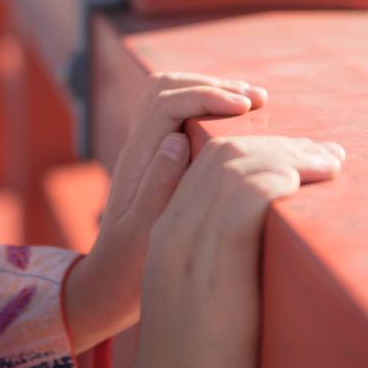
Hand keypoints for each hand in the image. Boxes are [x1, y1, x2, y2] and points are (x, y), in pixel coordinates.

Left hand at [61, 72, 269, 352]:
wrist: (109, 282)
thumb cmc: (130, 266)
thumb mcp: (143, 233)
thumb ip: (157, 186)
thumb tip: (176, 139)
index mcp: (136, 160)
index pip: (166, 103)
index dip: (206, 96)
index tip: (245, 108)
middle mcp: (137, 147)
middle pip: (166, 87)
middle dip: (213, 85)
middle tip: (258, 98)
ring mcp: (145, 150)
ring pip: (169, 95)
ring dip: (209, 90)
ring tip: (252, 100)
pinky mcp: (155, 158)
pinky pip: (177, 113)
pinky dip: (206, 106)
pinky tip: (234, 119)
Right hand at [120, 135, 345, 367]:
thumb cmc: (200, 361)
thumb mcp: (203, 298)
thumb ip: (220, 260)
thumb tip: (268, 242)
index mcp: (167, 234)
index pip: (207, 164)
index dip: (259, 148)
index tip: (302, 154)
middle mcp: (173, 231)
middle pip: (223, 154)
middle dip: (280, 143)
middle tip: (327, 152)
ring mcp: (188, 246)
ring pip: (238, 166)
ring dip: (291, 154)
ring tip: (329, 163)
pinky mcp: (212, 266)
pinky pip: (247, 196)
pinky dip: (280, 177)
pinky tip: (307, 181)